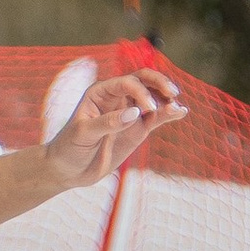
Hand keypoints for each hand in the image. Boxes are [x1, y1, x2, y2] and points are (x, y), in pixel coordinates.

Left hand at [44, 68, 184, 191]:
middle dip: (159, 83)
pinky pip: (156, 118)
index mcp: (100, 92)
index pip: (126, 83)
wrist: (69, 170)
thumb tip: (135, 113)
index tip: (148, 109)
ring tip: (177, 107)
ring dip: (166, 99)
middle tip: (173, 93)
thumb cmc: (69, 148)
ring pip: (153, 98)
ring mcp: (129, 113)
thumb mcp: (84, 134)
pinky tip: (181, 112)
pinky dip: (168, 114)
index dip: (140, 92)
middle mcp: (117, 98)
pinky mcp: (137, 129)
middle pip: (143, 81)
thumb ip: (108, 123)